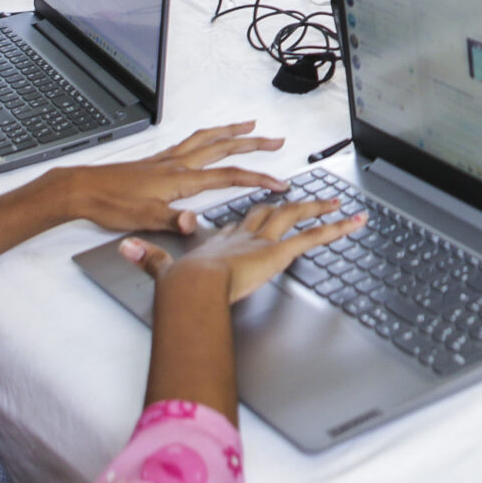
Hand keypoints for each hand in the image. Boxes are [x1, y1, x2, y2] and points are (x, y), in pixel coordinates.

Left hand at [51, 121, 290, 234]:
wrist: (82, 190)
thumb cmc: (110, 204)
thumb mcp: (142, 219)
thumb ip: (171, 220)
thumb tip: (195, 223)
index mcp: (180, 179)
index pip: (228, 177)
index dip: (257, 179)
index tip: (279, 182)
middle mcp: (177, 164)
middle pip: (223, 148)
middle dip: (253, 144)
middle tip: (277, 141)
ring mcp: (167, 159)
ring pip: (207, 139)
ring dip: (231, 131)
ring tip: (250, 126)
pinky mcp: (157, 160)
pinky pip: (191, 141)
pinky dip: (207, 135)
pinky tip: (207, 138)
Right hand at [121, 196, 364, 304]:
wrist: (190, 286)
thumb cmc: (179, 284)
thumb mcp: (161, 270)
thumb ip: (149, 259)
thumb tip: (127, 249)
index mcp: (221, 240)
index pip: (243, 222)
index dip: (254, 215)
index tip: (262, 209)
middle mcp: (245, 235)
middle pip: (272, 212)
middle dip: (291, 204)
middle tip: (306, 197)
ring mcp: (263, 240)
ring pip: (297, 216)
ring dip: (320, 209)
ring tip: (340, 204)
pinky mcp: (279, 251)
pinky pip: (314, 237)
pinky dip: (337, 228)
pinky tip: (354, 222)